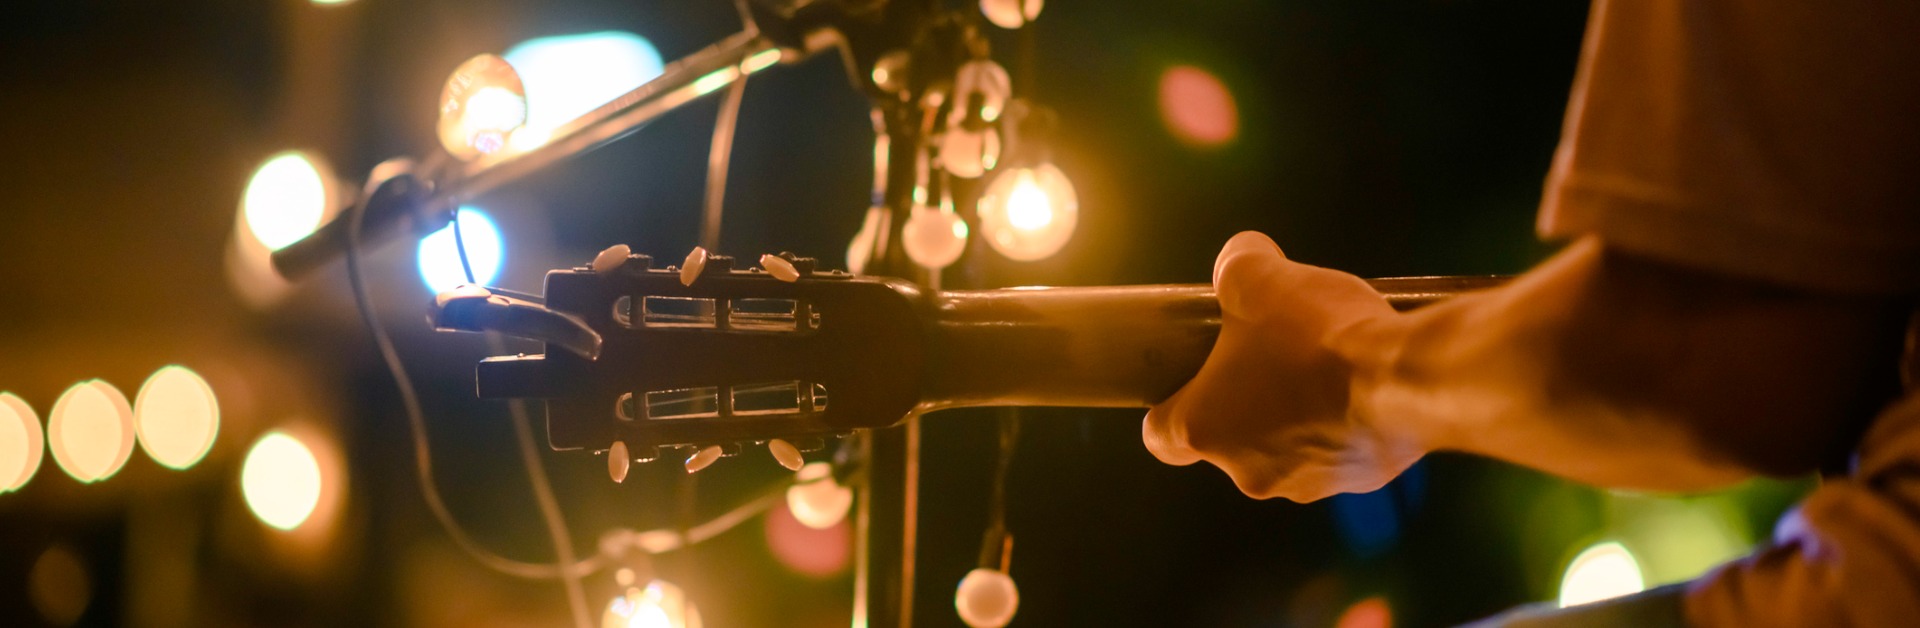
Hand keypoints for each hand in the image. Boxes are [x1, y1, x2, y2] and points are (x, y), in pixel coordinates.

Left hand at [1143, 232, 1420, 500]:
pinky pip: (1338, 449)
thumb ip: (1235, 266)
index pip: (1160, 435)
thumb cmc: (1316, 334)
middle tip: (1269, 351)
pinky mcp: (1358, 481)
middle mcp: (1248, 471)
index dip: (1168, 405)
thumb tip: (1240, 260)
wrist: (1405, 377)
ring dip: (1296, 410)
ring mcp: (1306, 483)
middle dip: (1245, 396)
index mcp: (1204, 430)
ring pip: (1286, 445)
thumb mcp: (1257, 277)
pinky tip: (1361, 381)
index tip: (1189, 379)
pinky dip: (1342, 421)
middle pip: (1230, 436)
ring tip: (1322, 361)